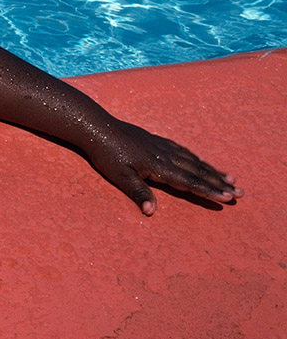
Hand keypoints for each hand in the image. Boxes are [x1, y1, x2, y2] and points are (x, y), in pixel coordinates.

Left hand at [84, 120, 243, 214]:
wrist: (97, 126)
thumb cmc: (106, 154)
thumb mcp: (119, 176)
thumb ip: (138, 192)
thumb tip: (152, 212)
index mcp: (159, 166)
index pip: (190, 182)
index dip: (209, 190)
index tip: (228, 197)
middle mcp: (165, 155)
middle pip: (198, 171)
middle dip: (219, 183)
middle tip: (241, 192)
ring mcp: (162, 146)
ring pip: (193, 160)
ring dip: (212, 170)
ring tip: (230, 177)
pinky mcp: (156, 141)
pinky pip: (183, 150)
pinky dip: (196, 158)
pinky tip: (201, 161)